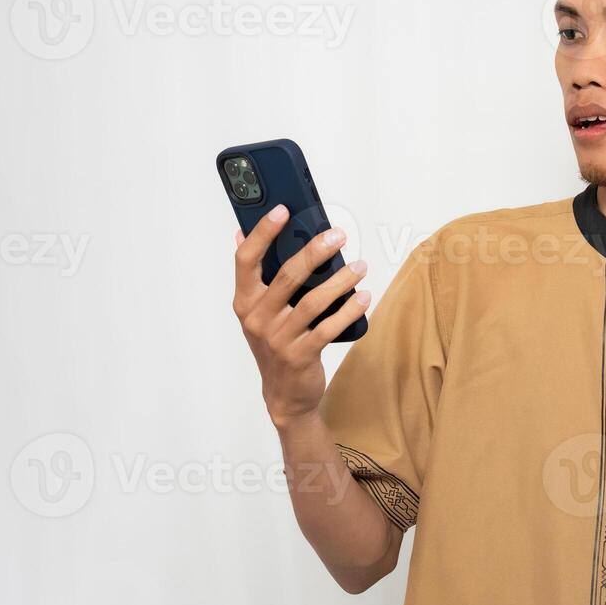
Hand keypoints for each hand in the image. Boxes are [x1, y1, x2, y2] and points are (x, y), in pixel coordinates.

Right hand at [232, 204, 371, 428]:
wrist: (284, 394)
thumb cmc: (276, 342)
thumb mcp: (259, 311)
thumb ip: (254, 275)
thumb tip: (241, 233)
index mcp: (244, 301)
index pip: (247, 260)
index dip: (263, 232)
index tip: (283, 209)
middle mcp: (257, 318)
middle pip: (287, 275)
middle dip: (315, 251)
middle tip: (338, 235)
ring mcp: (278, 338)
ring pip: (312, 301)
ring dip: (340, 280)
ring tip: (361, 266)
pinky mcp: (300, 355)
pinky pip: (329, 327)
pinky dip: (349, 310)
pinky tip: (364, 297)